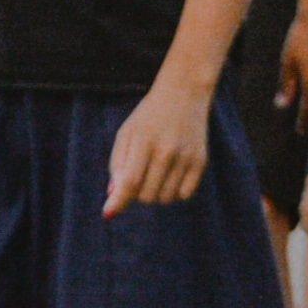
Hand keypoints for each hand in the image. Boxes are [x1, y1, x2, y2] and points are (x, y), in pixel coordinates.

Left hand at [101, 74, 214, 216]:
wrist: (184, 93)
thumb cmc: (149, 116)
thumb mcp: (127, 132)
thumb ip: (118, 163)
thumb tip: (114, 195)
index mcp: (144, 141)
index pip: (130, 180)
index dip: (118, 200)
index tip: (107, 213)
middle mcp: (167, 150)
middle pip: (146, 195)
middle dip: (137, 193)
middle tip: (139, 175)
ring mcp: (186, 157)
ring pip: (165, 197)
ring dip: (156, 192)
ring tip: (156, 171)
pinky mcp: (200, 161)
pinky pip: (184, 194)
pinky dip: (174, 191)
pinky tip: (171, 173)